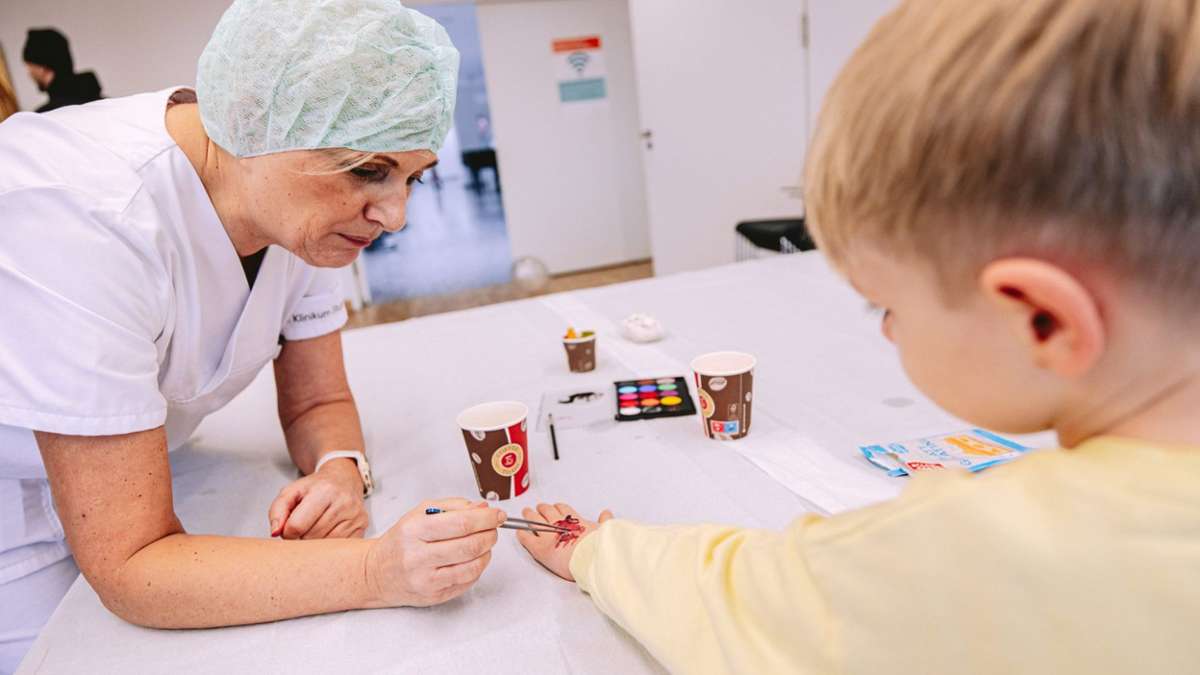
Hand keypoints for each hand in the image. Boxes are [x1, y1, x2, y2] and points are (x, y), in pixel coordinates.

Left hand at [269, 458, 367, 538]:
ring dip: (315, 542)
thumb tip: (276, 533)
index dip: (287, 531)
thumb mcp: (291, 491)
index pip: (297, 526)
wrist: (344, 480)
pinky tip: (327, 531)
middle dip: (301, 537)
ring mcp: (355, 517)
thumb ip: (277, 510)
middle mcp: (344, 503)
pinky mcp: (362, 528)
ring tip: (315, 527)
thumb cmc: (315, 487)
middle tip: (304, 526)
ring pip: (325, 546)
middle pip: (311, 538)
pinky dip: (328, 544)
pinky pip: (338, 548)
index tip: (290, 526)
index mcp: (324, 491)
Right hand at [363, 498, 504, 606]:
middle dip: (490, 535)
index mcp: (414, 530)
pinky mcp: (434, 596)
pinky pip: (467, 581)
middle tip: (493, 529)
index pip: (461, 523)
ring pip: (472, 566)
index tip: (497, 515)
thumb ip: (453, 507)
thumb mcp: (419, 513)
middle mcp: (418, 556)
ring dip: (487, 552)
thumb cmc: (401, 541)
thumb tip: (482, 508)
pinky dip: (478, 568)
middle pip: (470, 546)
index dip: (485, 519)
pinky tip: (473, 559)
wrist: (376, 573)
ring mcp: (426, 580)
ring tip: (484, 543)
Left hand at [516, 502, 611, 581]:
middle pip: (547, 511)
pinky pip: (527, 538)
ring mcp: (548, 535)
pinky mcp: (540, 548)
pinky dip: (522, 533)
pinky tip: (519, 531)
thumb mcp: (605, 531)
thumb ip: (605, 522)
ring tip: (526, 513)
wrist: (591, 559)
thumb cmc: (599, 548)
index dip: (558, 507)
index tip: (556, 506)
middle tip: (538, 507)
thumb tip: (607, 513)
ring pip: (535, 520)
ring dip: (530, 515)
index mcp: (574, 521)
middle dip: (542, 508)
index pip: (563, 509)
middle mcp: (560, 524)